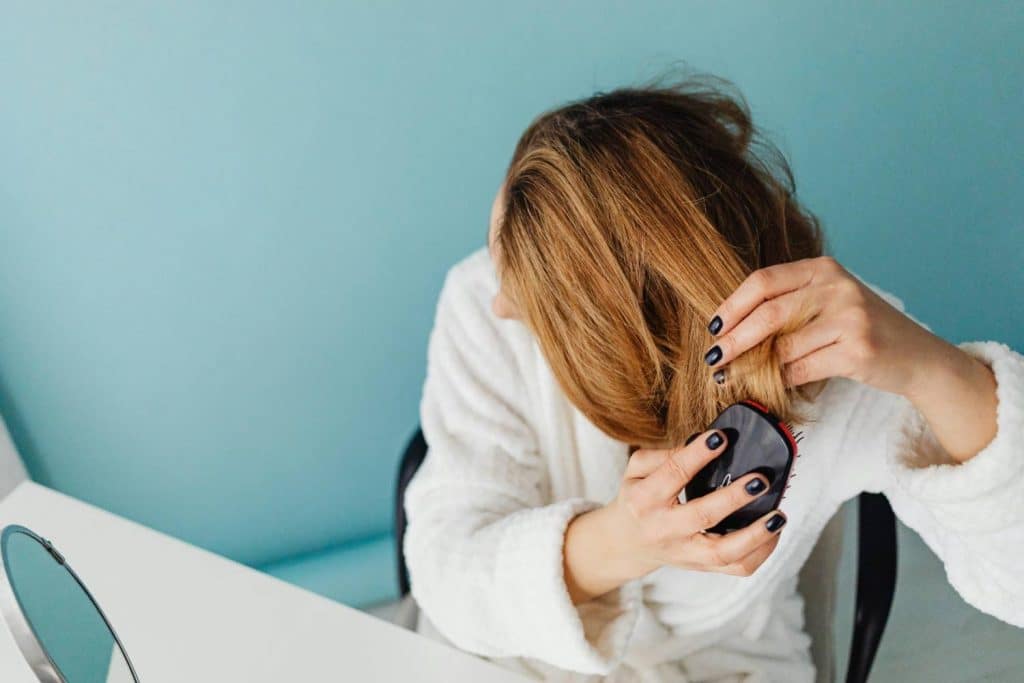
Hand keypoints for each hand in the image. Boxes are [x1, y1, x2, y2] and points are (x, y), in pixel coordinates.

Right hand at [563, 430, 786, 603]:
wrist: (626, 544)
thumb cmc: (636, 499)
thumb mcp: (635, 471)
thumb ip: (661, 455)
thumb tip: (700, 444)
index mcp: (644, 500)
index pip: (673, 473)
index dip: (698, 453)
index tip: (722, 436)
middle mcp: (664, 529)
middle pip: (702, 516)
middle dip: (734, 497)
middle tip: (759, 479)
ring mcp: (685, 553)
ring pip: (723, 552)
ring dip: (755, 535)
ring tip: (778, 515)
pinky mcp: (701, 567)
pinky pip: (736, 568)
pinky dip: (760, 553)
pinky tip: (773, 531)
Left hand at [704, 255, 997, 461]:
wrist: (918, 357)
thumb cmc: (862, 331)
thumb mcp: (828, 304)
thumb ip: (788, 306)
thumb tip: (728, 329)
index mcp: (823, 269)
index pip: (763, 281)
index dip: (732, 306)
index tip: (713, 327)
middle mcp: (837, 287)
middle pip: (768, 313)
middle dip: (734, 339)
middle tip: (713, 358)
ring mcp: (850, 318)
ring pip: (783, 347)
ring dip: (753, 366)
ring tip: (735, 376)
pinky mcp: (858, 350)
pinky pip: (802, 369)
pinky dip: (780, 381)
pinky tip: (768, 386)